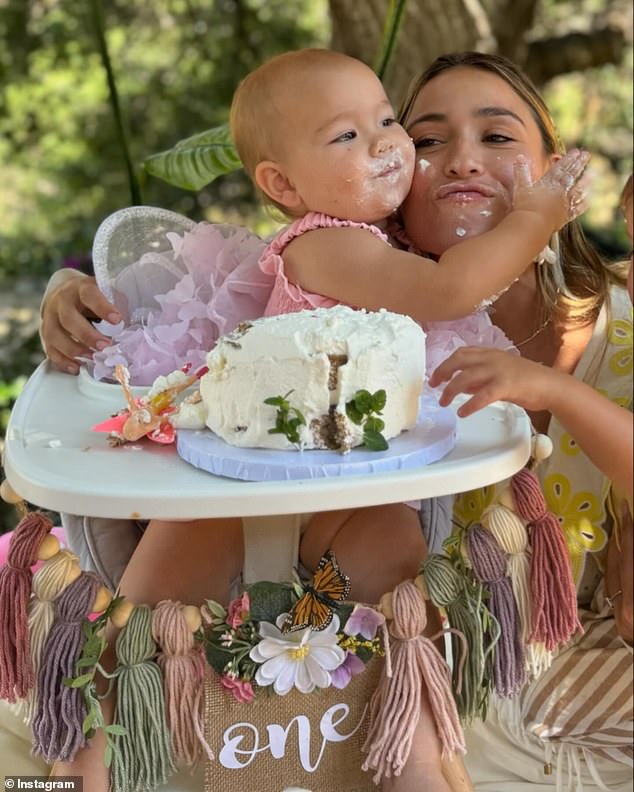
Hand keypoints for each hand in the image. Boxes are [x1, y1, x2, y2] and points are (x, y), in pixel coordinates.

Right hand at [40, 275, 121, 373]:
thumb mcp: (105, 293)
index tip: (118, 320)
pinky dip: (62, 361)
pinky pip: (50, 349)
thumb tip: (137, 325)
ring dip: (74, 350)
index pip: (89, 295)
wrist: (64, 294)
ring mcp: (50, 318)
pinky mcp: (45, 334)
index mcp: (80, 288)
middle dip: (87, 335)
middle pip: (69, 319)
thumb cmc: (92, 297)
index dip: (103, 307)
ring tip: (92, 358)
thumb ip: (118, 304)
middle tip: (105, 346)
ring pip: (55, 335)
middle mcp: (61, 301)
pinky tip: (76, 367)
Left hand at [429, 347, 559, 416]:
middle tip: (433, 385)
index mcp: (491, 354)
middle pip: (458, 360)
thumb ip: (480, 379)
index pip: (462, 353)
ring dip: (450, 391)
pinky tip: (462, 412)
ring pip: (465, 377)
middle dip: (442, 372)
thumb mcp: (499, 375)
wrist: (551, 386)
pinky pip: (482, 396)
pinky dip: (469, 405)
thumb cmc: (527, 382)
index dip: (446, 363)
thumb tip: (460, 386)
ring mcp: (498, 371)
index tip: (436, 375)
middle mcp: (492, 359)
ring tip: (444, 402)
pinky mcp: (505, 386)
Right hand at [512, 148, 589, 233]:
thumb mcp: (520, 187)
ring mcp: (564, 203)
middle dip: (579, 164)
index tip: (576, 152)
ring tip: (593, 173)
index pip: (561, 168)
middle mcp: (560, 191)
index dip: (569, 159)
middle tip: (586, 155)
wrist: (532, 225)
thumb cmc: (525, 207)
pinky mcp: (565, 216)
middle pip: (571, 175)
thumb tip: (519, 157)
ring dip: (586, 180)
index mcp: (549, 183)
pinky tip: (589, 201)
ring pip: (578, 189)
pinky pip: (577, 209)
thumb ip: (521, 172)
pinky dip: (584, 204)